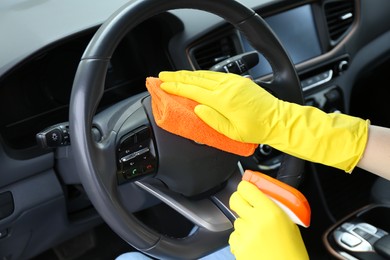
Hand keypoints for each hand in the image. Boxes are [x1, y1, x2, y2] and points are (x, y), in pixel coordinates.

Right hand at [159, 70, 277, 143]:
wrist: (277, 120)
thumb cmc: (256, 129)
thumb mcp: (232, 132)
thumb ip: (212, 120)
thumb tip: (197, 109)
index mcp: (223, 101)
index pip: (193, 91)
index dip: (176, 87)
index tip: (163, 84)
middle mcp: (227, 87)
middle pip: (195, 79)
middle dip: (177, 77)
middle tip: (162, 76)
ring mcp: (233, 82)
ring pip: (204, 74)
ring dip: (187, 74)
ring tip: (174, 75)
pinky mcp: (239, 80)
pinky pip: (215, 74)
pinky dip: (202, 74)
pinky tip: (196, 76)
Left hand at [229, 180, 308, 259]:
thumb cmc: (292, 252)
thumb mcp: (289, 223)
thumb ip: (273, 207)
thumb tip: (260, 195)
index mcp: (270, 211)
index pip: (246, 188)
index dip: (245, 188)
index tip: (247, 190)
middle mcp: (255, 220)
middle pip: (235, 199)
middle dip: (239, 201)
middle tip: (246, 206)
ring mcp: (245, 234)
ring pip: (236, 220)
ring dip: (244, 225)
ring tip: (258, 235)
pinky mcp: (238, 247)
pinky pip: (234, 236)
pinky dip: (241, 239)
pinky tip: (253, 245)